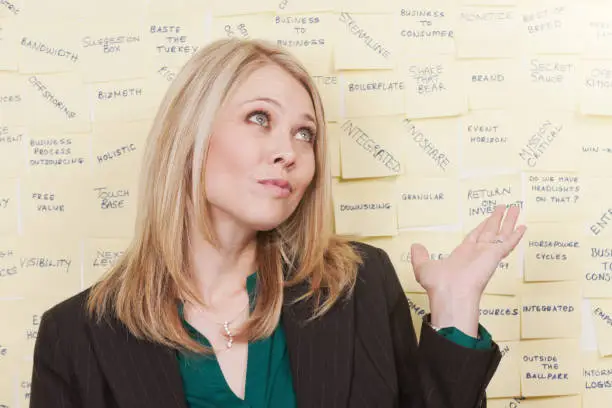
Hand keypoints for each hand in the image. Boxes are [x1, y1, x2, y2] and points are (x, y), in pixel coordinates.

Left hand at [410, 205, 525, 335]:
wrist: (450, 294)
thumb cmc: (438, 284)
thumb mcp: (423, 266)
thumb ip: (419, 255)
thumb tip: (415, 246)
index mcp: (462, 255)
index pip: (475, 237)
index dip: (482, 227)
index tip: (488, 219)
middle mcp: (477, 253)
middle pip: (490, 232)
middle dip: (497, 220)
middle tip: (505, 207)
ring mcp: (487, 254)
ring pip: (500, 233)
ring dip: (509, 220)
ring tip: (516, 207)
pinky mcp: (494, 256)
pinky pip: (507, 243)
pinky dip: (515, 235)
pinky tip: (523, 226)